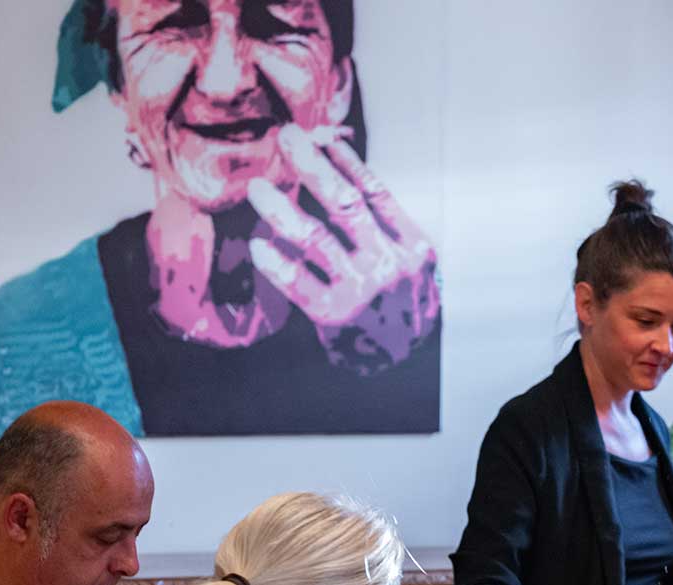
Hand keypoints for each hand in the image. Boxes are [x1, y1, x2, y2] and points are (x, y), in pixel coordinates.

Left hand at [246, 126, 440, 374]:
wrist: (405, 362)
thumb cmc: (400, 302)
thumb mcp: (409, 260)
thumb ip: (381, 221)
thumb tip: (336, 162)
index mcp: (413, 245)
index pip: (375, 191)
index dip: (345, 160)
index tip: (319, 134)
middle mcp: (391, 265)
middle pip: (344, 203)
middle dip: (311, 166)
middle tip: (285, 139)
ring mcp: (362, 290)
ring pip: (314, 237)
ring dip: (282, 207)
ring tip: (258, 188)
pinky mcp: (334, 316)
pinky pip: (296, 281)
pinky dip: (275, 260)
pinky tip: (259, 243)